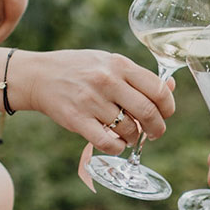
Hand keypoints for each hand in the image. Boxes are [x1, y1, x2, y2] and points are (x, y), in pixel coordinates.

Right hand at [13, 50, 173, 153]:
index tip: (166, 113)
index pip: (158, 89)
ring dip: (135, 138)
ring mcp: (91, 101)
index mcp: (119, 64)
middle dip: (157, 128)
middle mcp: (107, 81)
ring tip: (130, 135)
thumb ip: (138, 76)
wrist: (39, 75)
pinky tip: (115, 142)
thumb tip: (170, 86)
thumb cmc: (79, 69)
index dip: (168, 106)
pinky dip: (117, 147)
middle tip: (155, 133)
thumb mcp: (109, 62)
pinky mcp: (77, 120)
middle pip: (148, 112)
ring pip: (129, 129)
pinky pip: (107, 143)